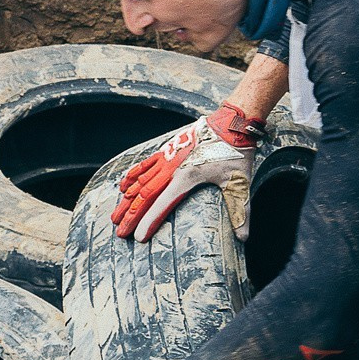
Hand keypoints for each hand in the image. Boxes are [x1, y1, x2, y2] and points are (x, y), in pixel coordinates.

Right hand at [113, 103, 264, 242]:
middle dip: (131, 216)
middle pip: (145, 196)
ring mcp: (167, 158)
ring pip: (140, 181)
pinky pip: (144, 165)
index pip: (162, 204)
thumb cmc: (235, 152)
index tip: (137, 237)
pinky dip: (131, 176)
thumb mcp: (238, 182)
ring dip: (126, 200)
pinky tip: (122, 186)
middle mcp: (171, 168)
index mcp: (186, 178)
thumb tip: (243, 238)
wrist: (230, 122)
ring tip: (115, 217)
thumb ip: (239, 211)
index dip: (148, 222)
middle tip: (120, 233)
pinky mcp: (167, 149)